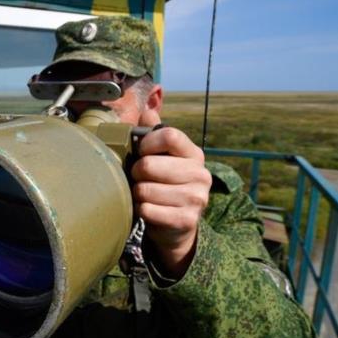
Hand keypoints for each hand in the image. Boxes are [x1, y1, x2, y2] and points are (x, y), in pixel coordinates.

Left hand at [130, 127, 210, 278]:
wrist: (177, 227)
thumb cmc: (164, 185)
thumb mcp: (164, 158)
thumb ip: (155, 133)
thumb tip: (148, 110)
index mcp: (194, 155)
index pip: (169, 135)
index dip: (147, 143)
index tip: (141, 152)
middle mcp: (201, 175)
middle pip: (149, 165)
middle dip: (136, 172)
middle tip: (140, 178)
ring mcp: (196, 199)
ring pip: (145, 190)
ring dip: (137, 194)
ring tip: (144, 195)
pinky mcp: (186, 220)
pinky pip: (147, 210)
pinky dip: (140, 210)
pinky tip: (148, 210)